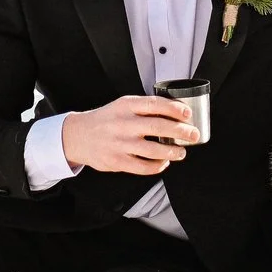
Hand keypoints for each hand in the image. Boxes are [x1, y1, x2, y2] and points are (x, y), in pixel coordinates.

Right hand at [59, 95, 199, 175]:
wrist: (78, 136)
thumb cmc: (106, 120)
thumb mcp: (122, 106)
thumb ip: (144, 109)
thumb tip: (175, 113)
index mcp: (125, 106)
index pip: (154, 104)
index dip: (174, 108)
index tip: (187, 113)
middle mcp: (122, 124)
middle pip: (158, 128)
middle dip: (180, 132)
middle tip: (193, 135)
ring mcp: (119, 144)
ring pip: (153, 151)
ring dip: (172, 152)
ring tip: (181, 152)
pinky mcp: (117, 161)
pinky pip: (143, 167)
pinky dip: (158, 166)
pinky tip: (164, 163)